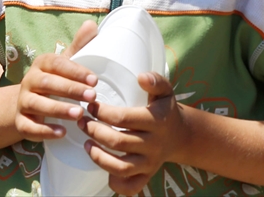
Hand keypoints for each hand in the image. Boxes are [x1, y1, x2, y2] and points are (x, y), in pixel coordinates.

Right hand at [14, 22, 98, 141]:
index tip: (95, 80)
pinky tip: (62, 132)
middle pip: (48, 84)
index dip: (75, 71)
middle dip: (71, 90)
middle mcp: (30, 81)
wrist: (26, 102)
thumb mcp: (65, 63)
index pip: (58, 64)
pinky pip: (29, 127)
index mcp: (42, 64)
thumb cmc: (54, 80)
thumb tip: (91, 25)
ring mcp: (23, 102)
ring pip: (38, 105)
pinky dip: (44, 131)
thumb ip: (79, 46)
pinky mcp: (20, 122)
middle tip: (92, 97)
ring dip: (59, 110)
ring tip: (79, 115)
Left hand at [80, 71, 183, 195]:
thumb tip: (141, 77)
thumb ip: (155, 80)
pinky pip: (129, 186)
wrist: (181, 135)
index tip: (90, 105)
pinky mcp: (147, 175)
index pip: (123, 118)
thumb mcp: (165, 91)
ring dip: (98, 156)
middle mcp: (155, 143)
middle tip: (83, 122)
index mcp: (158, 120)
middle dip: (94, 131)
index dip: (102, 112)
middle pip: (117, 142)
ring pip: (120, 166)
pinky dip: (114, 182)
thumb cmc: (165, 110)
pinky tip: (105, 167)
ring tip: (86, 144)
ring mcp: (151, 162)